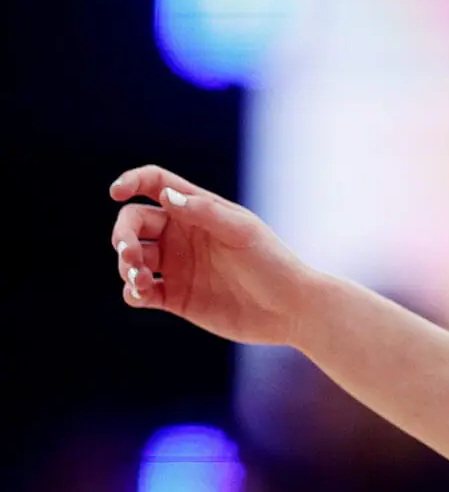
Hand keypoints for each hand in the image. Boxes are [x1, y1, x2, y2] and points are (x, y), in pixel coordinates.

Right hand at [109, 166, 315, 347]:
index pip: (156, 185)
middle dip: (123, 234)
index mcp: (199, 211)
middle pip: (134, 222)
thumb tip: (165, 196)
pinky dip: (131, 291)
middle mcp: (183, 235)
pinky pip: (140, 291)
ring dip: (125, 265)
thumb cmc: (272, 262)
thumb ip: (205, 212)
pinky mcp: (176, 298)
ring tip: (141, 278)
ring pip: (132, 258)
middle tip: (130, 254)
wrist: (290, 309)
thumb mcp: (242, 232)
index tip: (116, 192)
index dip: (132, 181)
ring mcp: (178, 267)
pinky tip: (141, 293)